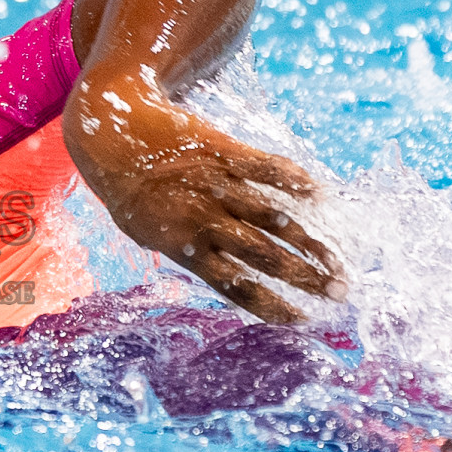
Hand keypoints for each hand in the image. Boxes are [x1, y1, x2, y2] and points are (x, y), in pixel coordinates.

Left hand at [66, 87, 344, 323]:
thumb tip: (229, 277)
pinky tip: (320, 197)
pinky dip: (294, 181)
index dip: (271, 305)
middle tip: (340, 294)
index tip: (303, 320)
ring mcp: (216, 183)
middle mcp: (203, 217)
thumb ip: (190, 253)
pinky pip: (266, 167)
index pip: (234, 285)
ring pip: (272, 217)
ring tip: (340, 262)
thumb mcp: (149, 232)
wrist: (111, 131)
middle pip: (263, 255)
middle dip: (304, 277)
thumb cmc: (130, 191)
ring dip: (310, 242)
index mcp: (183, 246)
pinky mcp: (225, 150)